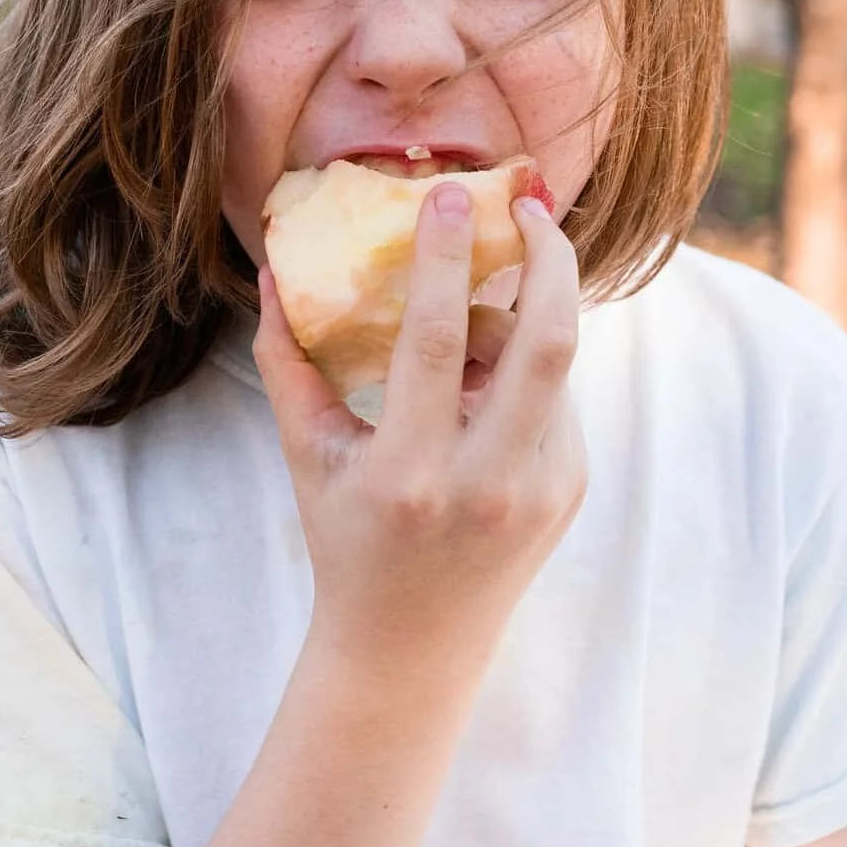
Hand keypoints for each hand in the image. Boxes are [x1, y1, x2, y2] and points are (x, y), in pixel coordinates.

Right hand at [252, 182, 587, 692]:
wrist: (411, 650)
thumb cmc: (347, 542)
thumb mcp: (307, 456)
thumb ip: (287, 361)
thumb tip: (275, 268)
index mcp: (411, 474)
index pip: (437, 342)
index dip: (445, 260)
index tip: (447, 196)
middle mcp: (488, 483)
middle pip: (547, 341)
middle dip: (548, 256)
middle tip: (527, 202)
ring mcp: (542, 489)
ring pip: (555, 362)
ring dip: (527, 309)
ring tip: (489, 285)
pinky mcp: (571, 489)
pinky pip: (556, 396)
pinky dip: (525, 363)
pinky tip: (490, 360)